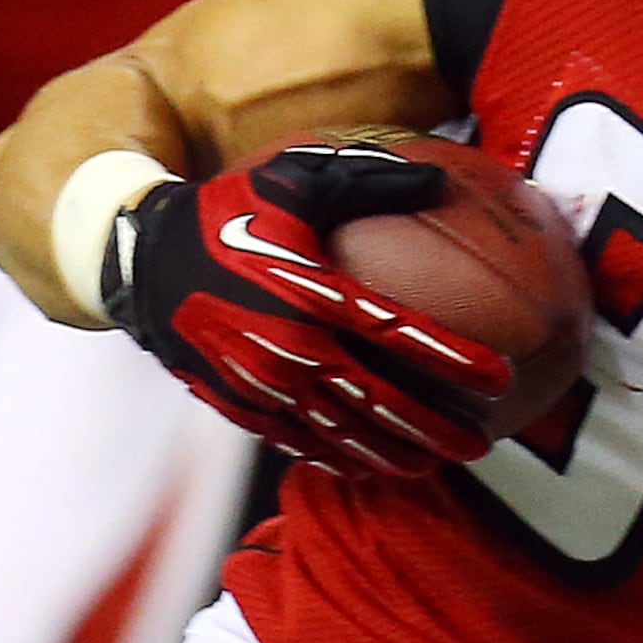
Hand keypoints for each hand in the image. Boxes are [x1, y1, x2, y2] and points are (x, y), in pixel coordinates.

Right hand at [104, 145, 511, 482]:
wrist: (142, 264)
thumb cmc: (227, 212)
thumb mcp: (292, 177)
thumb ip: (366, 178)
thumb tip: (437, 178)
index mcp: (310, 291)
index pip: (398, 332)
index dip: (453, 358)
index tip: (501, 378)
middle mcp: (290, 347)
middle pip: (378, 403)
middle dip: (434, 429)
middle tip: (480, 443)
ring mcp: (263, 384)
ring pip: (341, 434)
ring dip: (392, 454)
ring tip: (432, 465)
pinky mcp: (240, 404)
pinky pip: (297, 441)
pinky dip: (337, 456)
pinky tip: (365, 464)